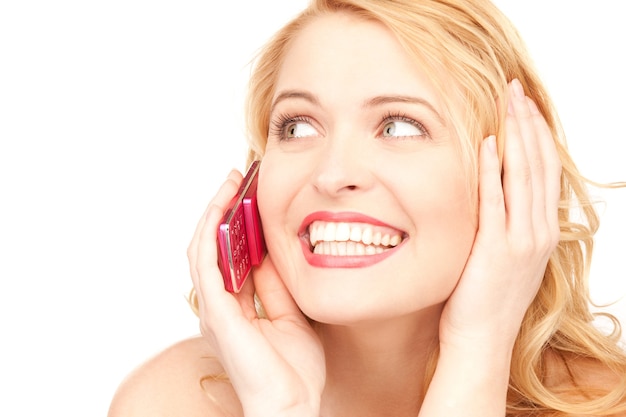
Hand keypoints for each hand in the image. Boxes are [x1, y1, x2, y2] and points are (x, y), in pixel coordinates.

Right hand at [187, 170, 324, 416]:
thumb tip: (268, 251)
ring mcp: (214, 309)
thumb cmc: (294, 370)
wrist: (292, 406)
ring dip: (214, 212)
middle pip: (212, 246)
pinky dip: (212, 232)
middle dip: (223, 210)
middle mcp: (219, 305)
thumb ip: (274, 285)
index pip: (229, 255)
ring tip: (230, 182)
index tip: (251, 195)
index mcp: (235, 307)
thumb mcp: (290, 314)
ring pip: (203, 248)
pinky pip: (207, 263)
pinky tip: (224, 207)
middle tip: (237, 178)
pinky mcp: (216, 312)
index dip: (237, 223)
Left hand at [440, 79, 561, 349]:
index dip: (536, 134)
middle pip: (539, 165)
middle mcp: (539, 233)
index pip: (545, 171)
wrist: (481, 340)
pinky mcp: (496, 252)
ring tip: (507, 103)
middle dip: (528, 124)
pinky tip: (490, 145)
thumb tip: (496, 191)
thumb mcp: (505, 256)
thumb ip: (507, 223)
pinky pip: (496, 203)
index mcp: (542, 231)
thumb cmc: (486, 298)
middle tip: (516, 89)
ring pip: (524, 178)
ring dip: (516, 137)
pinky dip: (494, 172)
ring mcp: (521, 242)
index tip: (523, 105)